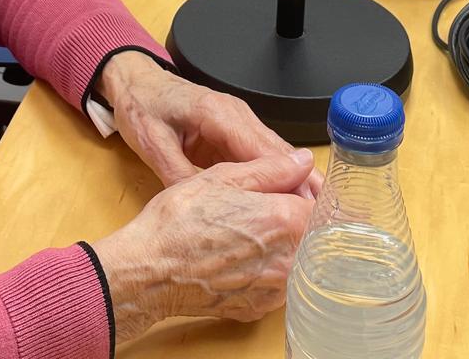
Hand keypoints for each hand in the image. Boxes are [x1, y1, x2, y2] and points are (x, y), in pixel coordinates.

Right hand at [92, 149, 316, 342]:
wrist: (149, 271)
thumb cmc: (178, 221)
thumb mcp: (222, 178)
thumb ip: (271, 168)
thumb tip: (302, 161)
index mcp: (283, 219)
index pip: (320, 205)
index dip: (306, 194)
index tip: (293, 190)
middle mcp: (287, 259)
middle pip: (311, 234)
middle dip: (295, 219)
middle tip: (263, 209)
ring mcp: (274, 288)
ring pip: (296, 260)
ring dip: (282, 246)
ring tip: (246, 233)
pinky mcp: (259, 308)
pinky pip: (276, 284)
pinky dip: (265, 270)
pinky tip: (239, 258)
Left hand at [96, 52, 318, 195]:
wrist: (136, 82)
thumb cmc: (143, 106)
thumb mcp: (154, 145)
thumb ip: (181, 175)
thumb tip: (206, 208)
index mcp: (217, 112)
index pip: (259, 148)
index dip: (285, 177)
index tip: (303, 203)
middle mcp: (236, 113)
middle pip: (277, 151)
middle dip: (302, 182)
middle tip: (324, 215)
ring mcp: (239, 121)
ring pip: (274, 153)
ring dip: (296, 180)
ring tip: (317, 213)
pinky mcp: (236, 131)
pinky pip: (262, 155)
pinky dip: (279, 176)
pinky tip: (292, 198)